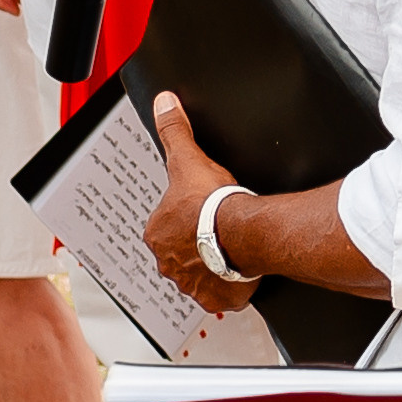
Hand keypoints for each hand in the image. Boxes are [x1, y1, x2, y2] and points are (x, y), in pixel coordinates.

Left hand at [145, 91, 262, 313]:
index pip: (168, 224)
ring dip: (213, 264)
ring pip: (199, 273)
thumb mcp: (189, 159)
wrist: (245, 231)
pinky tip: (240, 269)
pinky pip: (219, 294)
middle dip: (198, 243)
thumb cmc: (216, 202)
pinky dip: (229, 285)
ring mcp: (190, 283)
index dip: (187, 216)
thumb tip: (164, 104)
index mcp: (157, 232)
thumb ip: (174, 130)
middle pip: (181, 251)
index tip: (204, 210)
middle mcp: (167, 262)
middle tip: (219, 228)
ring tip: (232, 248)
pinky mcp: (214, 297)